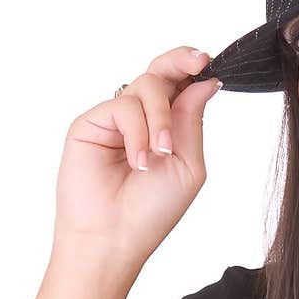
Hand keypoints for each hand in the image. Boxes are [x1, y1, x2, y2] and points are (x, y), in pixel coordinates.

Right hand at [53, 46, 221, 271]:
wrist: (114, 238)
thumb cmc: (150, 212)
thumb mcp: (187, 165)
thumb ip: (192, 122)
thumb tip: (205, 82)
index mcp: (167, 128)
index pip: (179, 85)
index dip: (191, 67)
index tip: (207, 60)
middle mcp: (141, 119)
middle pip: (160, 71)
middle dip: (180, 62)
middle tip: (198, 61)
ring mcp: (115, 119)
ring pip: (145, 86)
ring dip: (160, 117)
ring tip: (161, 152)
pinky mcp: (91, 122)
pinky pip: (123, 106)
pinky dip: (137, 131)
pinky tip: (139, 160)